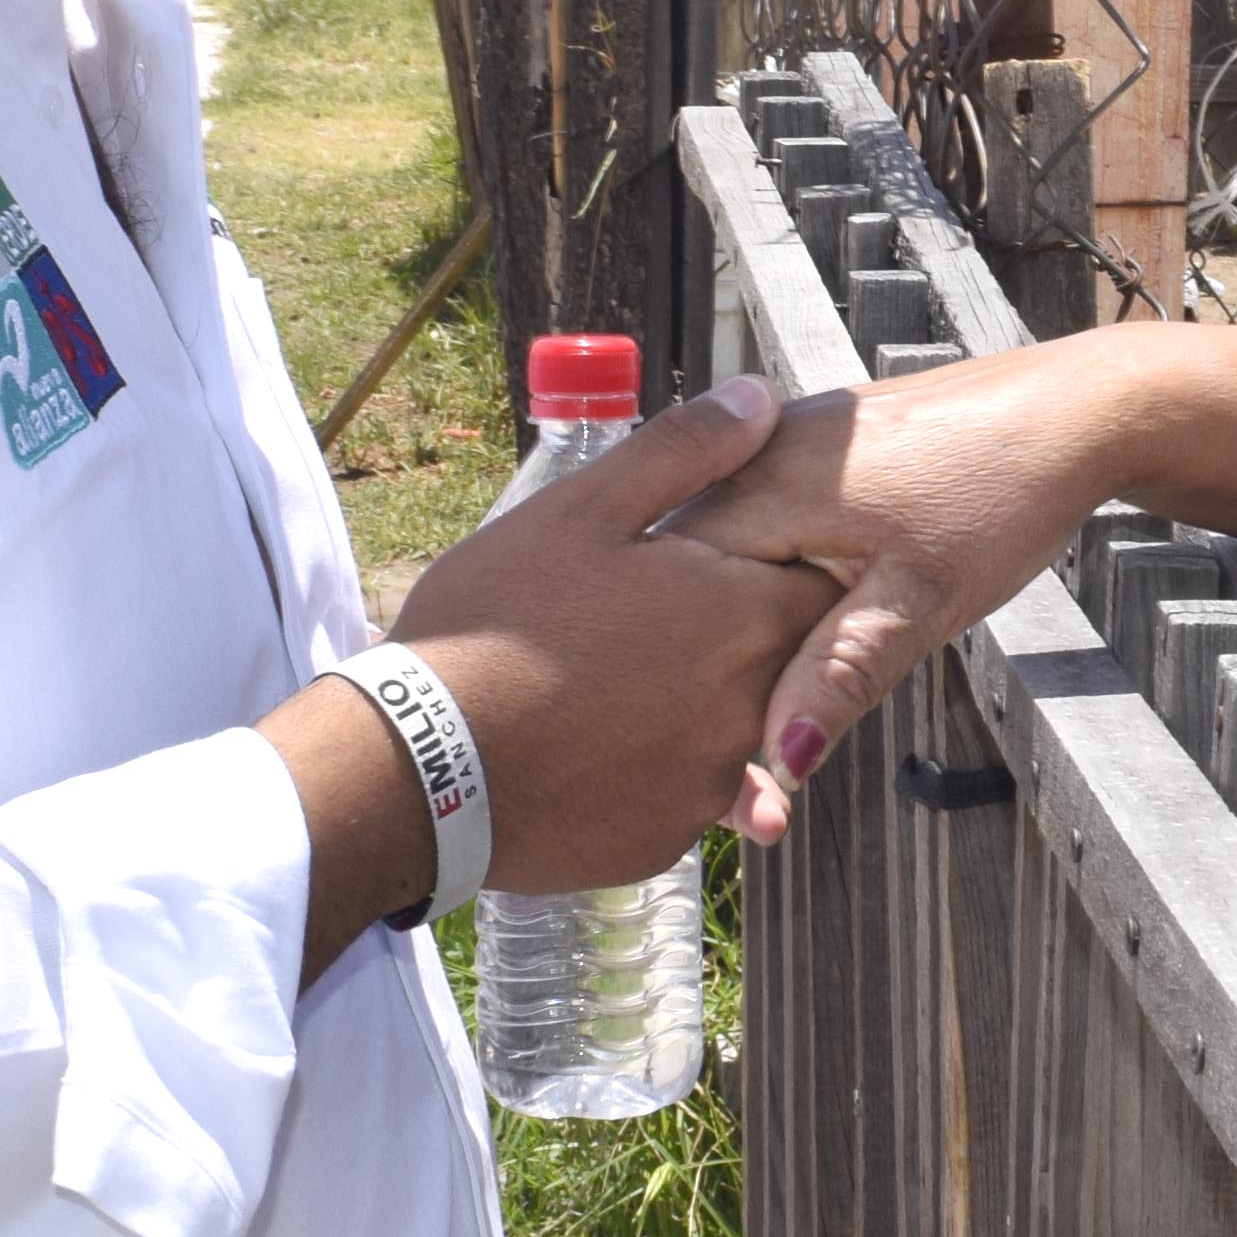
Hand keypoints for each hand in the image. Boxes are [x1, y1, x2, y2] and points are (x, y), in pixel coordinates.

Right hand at [351, 379, 840, 899]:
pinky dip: (653, 764)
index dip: (775, 561)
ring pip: (735, 726)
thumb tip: (759, 397)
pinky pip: (685, 790)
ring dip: (696, 700)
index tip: (716, 559)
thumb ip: (682, 451)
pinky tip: (590, 738)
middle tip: (649, 616)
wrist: (416, 770)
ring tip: (611, 678)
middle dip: (734, 631)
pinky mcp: (667, 839)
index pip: (820, 580)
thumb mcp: (579, 512)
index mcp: (743, 614)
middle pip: (784, 657)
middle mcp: (751, 706)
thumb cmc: (493, 627)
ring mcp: (711, 782)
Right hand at [662, 334, 1169, 784]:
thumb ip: (841, 675)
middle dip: (699, 649)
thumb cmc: (1002, 496)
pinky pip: (763, 517)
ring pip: (727, 545)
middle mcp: (757, 454)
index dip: (674, 669)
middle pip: (690, 569)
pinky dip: (767, 573)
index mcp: (761, 487)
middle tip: (721, 732)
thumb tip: (781, 760)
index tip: (687, 736)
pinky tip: (793, 613)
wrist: (1070, 413)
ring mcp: (786, 441)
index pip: (668, 589)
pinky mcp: (817, 446)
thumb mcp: (922, 600)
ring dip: (731, 614)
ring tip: (750, 684)